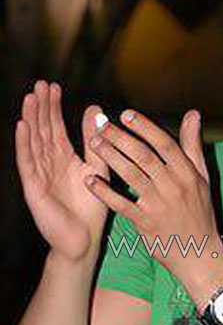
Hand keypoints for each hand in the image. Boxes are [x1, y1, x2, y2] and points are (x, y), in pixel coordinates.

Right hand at [14, 81, 109, 261]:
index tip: (54, 86)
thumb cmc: (91, 207)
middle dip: (41, 107)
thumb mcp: (97, 167)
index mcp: (63, 159)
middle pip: (42, 130)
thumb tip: (94, 109)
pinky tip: (23, 126)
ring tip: (30, 97)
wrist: (84, 240)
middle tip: (40, 84)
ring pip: (33, 142)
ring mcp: (39, 175)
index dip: (53, 107)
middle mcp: (48, 164)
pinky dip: (24, 144)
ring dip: (31, 119)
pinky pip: (28, 162)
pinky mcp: (34, 188)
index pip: (55, 128)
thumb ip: (94, 141)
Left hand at [84, 107, 219, 272]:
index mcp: (187, 174)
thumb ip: (193, 145)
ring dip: (111, 157)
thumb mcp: (202, 178)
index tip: (126, 115)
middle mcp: (174, 187)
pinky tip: (90, 180)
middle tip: (101, 125)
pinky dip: (105, 192)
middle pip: (144, 156)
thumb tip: (193, 114)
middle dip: (120, 138)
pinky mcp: (145, 223)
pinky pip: (121, 204)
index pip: (165, 144)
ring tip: (94, 143)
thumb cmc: (199, 213)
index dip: (144, 127)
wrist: (198, 253)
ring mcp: (159, 206)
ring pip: (131, 175)